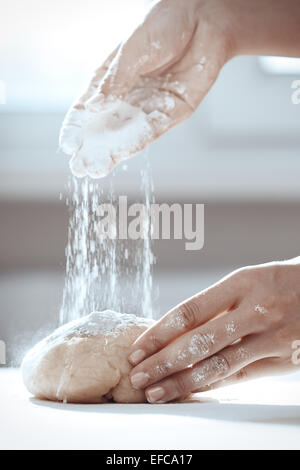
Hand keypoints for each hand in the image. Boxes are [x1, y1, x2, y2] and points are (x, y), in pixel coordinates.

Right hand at [59, 0, 232, 176]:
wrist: (204, 20)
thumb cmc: (165, 24)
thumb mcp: (133, 50)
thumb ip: (116, 80)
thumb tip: (94, 107)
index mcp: (111, 78)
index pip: (88, 107)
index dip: (77, 127)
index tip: (67, 145)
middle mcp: (128, 96)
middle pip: (105, 127)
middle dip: (92, 148)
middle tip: (79, 168)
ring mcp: (148, 107)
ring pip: (126, 135)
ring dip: (111, 153)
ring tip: (96, 169)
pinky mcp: (171, 113)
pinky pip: (151, 132)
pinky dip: (134, 144)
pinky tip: (120, 156)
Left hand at [128, 258, 299, 402]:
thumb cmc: (281, 282)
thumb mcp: (249, 280)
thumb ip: (217, 305)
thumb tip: (176, 329)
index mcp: (241, 283)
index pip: (189, 312)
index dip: (159, 333)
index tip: (137, 349)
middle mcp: (255, 310)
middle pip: (198, 342)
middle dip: (162, 362)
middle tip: (138, 376)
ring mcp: (271, 337)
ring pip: (218, 365)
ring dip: (182, 381)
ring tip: (156, 391)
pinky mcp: (284, 361)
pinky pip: (241, 377)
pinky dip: (212, 386)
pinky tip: (191, 392)